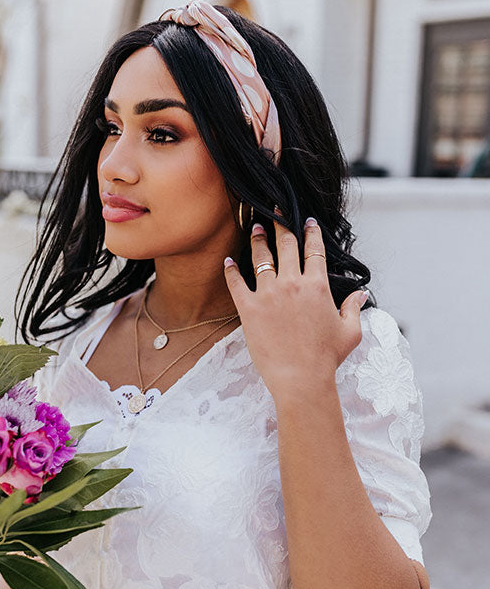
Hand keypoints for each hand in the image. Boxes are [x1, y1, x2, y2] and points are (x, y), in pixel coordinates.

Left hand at [223, 215, 367, 399]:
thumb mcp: (350, 332)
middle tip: (276, 208)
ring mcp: (269, 295)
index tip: (307, 221)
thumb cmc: (327, 358)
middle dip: (281, 222)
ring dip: (257, 239)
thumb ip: (354, 308)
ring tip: (253, 226)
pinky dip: (230, 271)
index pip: (314, 250)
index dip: (311, 232)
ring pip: (261, 257)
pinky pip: (236, 283)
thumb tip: (361, 294)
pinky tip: (227, 261)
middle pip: (286, 244)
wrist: (301, 379)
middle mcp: (293, 283)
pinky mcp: (249, 309)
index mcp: (318, 286)